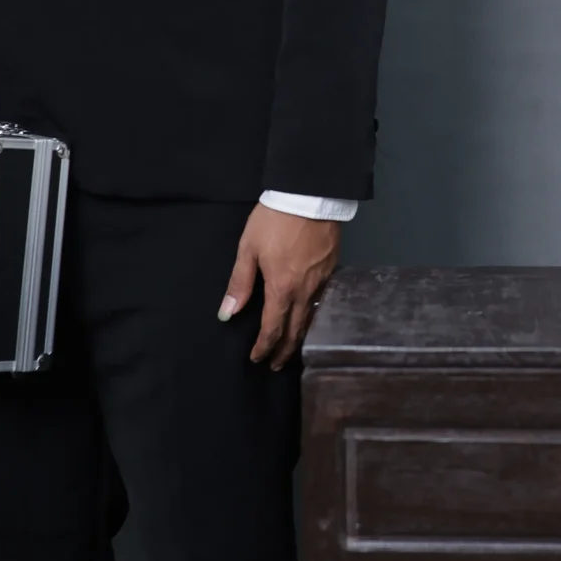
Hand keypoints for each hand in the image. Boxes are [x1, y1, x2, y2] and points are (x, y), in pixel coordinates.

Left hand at [219, 206, 340, 368]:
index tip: (257, 358)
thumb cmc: (274, 220)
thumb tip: (227, 315)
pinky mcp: (333, 268)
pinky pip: (322, 300)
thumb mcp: (248, 249)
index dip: (264, 347)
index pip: (273, 328)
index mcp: (282, 288)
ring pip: (311, 317)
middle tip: (277, 366)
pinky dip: (313, 315)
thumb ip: (239, 283)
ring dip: (300, 336)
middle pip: (295, 330)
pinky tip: (309, 315)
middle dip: (285, 351)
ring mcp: (322, 280)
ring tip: (293, 347)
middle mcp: (305, 291)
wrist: (310, 195)